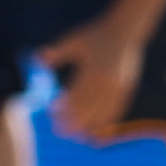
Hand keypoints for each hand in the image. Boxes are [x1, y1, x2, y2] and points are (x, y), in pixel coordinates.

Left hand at [47, 22, 140, 143]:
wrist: (126, 30)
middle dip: (72, 122)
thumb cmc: (96, 34)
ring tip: (75, 135)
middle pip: (88, 109)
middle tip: (58, 131)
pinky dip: (106, 122)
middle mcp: (107, 82)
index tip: (51, 113)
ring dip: (88, 126)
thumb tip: (38, 60)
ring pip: (103, 114)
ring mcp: (119, 87)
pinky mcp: (127, 89)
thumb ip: (58, 52)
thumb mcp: (75, 40)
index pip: (75, 97)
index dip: (63, 108)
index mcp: (93, 71)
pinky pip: (117, 111)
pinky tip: (96, 130)